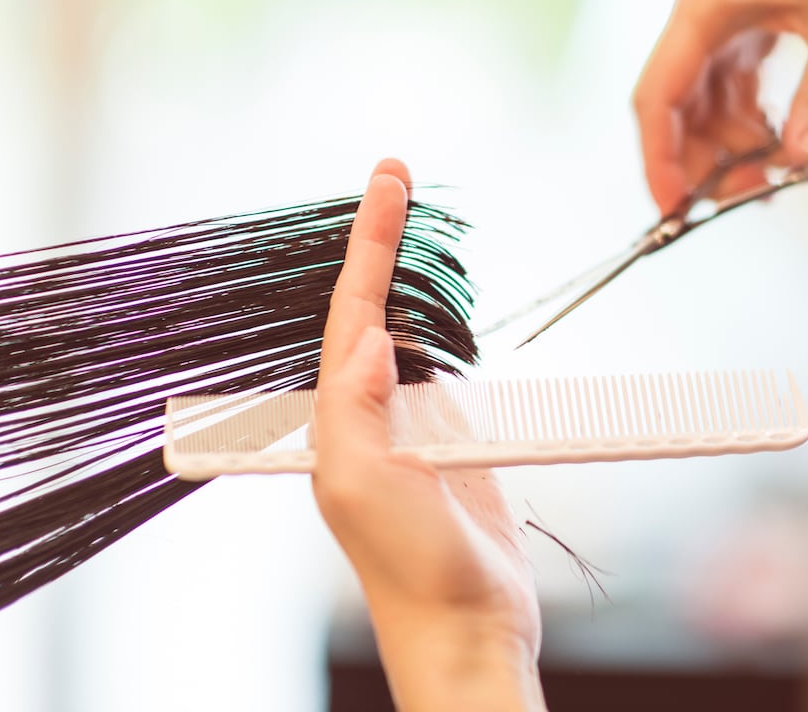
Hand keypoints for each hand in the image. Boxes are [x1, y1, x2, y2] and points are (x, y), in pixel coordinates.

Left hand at [313, 159, 544, 711]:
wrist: (466, 627)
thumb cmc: (411, 572)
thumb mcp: (365, 490)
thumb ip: (356, 410)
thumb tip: (369, 336)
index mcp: (340, 422)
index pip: (351, 314)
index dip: (369, 246)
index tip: (388, 183)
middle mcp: (371, 418)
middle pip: (374, 311)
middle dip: (383, 245)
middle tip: (398, 179)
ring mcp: (416, 431)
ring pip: (411, 336)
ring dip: (413, 281)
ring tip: (415, 224)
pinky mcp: (458, 449)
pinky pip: (451, 375)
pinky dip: (452, 333)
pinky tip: (451, 313)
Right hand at [634, 0, 807, 212]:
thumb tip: (807, 164)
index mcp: (705, 9)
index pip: (657, 97)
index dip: (659, 159)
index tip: (675, 207)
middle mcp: (705, 16)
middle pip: (679, 106)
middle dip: (706, 160)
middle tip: (747, 198)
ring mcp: (727, 19)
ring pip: (707, 101)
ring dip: (733, 145)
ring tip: (775, 176)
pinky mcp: (753, 22)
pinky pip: (735, 84)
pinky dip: (752, 119)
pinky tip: (781, 141)